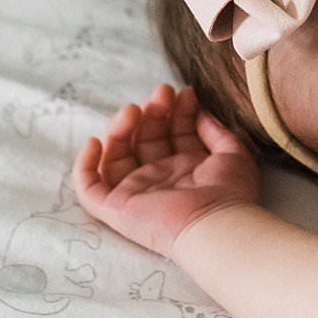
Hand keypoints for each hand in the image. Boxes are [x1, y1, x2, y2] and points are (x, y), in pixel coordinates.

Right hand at [74, 85, 260, 259]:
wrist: (215, 224)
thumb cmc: (229, 193)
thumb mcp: (232, 153)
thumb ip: (215, 130)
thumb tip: (199, 110)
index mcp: (187, 169)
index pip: (173, 133)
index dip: (177, 111)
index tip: (186, 93)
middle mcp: (161, 179)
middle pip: (144, 139)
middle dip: (153, 112)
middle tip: (163, 92)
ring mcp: (137, 193)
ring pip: (116, 155)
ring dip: (121, 128)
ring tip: (134, 110)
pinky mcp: (117, 208)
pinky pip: (89, 188)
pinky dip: (85, 165)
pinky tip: (96, 141)